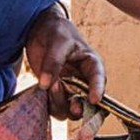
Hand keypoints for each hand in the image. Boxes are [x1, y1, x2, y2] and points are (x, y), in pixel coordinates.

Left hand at [25, 5, 104, 119]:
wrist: (40, 30)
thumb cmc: (56, 31)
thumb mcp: (57, 41)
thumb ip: (53, 61)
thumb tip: (45, 84)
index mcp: (91, 64)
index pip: (99, 79)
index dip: (98, 90)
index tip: (94, 100)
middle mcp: (83, 81)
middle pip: (89, 103)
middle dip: (82, 107)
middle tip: (74, 107)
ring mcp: (69, 89)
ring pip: (70, 109)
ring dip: (62, 104)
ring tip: (51, 86)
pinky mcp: (55, 94)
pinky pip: (55, 108)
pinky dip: (49, 104)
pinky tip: (43, 90)